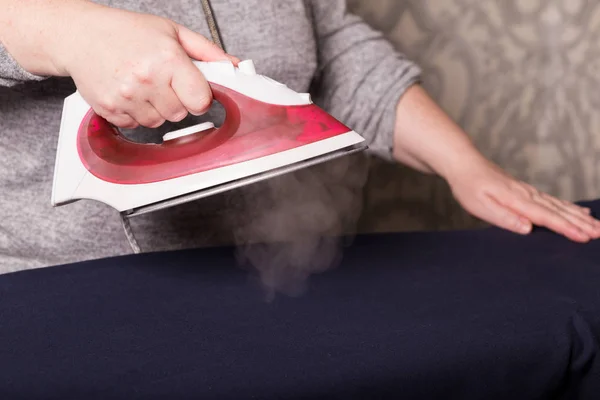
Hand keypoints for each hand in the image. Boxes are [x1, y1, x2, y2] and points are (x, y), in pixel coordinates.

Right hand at [61, 3, 238, 128]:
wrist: (81, 36)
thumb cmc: (127, 32)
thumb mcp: (172, 32)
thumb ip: (207, 52)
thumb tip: (234, 66)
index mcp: (168, 59)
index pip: (201, 101)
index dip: (199, 97)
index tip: (193, 89)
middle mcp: (146, 80)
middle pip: (180, 114)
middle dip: (177, 101)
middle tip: (162, 81)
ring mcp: (127, 97)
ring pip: (159, 123)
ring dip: (156, 109)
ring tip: (143, 84)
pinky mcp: (110, 110)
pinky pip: (136, 126)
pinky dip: (136, 114)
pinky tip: (129, 92)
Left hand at [447, 156, 599, 241]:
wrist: (464, 164)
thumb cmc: (468, 187)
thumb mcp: (480, 206)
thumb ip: (504, 218)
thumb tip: (528, 228)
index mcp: (517, 200)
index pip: (546, 217)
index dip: (566, 228)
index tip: (584, 238)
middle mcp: (528, 194)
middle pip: (559, 211)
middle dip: (581, 224)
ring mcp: (529, 191)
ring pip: (559, 205)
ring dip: (579, 217)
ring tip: (597, 226)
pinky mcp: (526, 191)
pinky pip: (553, 201)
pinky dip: (570, 207)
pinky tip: (579, 211)